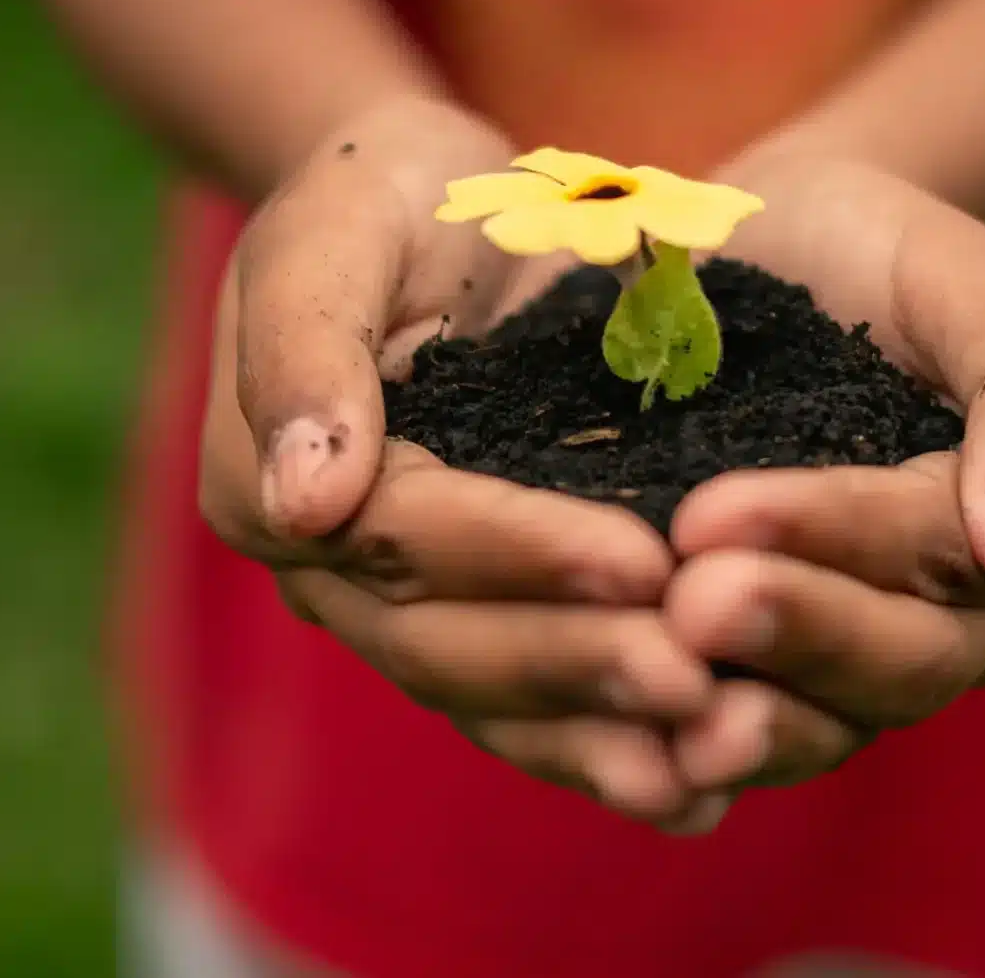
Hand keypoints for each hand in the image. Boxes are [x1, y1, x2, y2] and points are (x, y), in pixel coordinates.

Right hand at [197, 99, 724, 828]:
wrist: (447, 211)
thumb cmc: (387, 194)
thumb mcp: (339, 223)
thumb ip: (306, 347)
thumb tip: (304, 505)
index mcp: (273, 479)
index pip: (402, 539)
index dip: (516, 555)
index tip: (638, 561)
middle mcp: (332, 568)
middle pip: (447, 644)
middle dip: (573, 662)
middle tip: (695, 677)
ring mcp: (408, 605)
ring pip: (495, 698)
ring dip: (600, 733)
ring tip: (711, 754)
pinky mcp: (486, 615)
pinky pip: (535, 706)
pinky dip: (607, 751)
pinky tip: (701, 791)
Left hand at [659, 155, 984, 798]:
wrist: (767, 254)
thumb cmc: (881, 252)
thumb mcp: (968, 279)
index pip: (943, 552)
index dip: (837, 537)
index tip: (717, 514)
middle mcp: (950, 619)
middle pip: (896, 661)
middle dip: (790, 631)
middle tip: (686, 603)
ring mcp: (854, 661)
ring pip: (826, 722)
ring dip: (746, 721)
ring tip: (657, 694)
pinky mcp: (762, 679)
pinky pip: (742, 737)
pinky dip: (688, 758)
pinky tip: (629, 756)